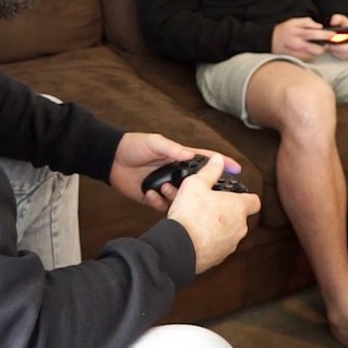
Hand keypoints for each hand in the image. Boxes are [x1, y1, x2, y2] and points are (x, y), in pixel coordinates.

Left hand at [109, 133, 242, 210]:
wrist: (110, 159)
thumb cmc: (134, 146)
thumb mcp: (154, 142)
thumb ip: (172, 149)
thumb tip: (189, 154)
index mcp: (179, 157)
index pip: (205, 161)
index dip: (222, 164)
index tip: (237, 170)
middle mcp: (176, 174)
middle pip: (198, 184)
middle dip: (205, 191)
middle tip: (210, 198)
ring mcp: (166, 187)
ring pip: (182, 199)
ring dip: (176, 197)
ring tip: (164, 189)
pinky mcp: (154, 198)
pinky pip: (163, 206)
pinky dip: (158, 202)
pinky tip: (149, 194)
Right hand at [166, 156, 260, 273]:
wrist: (180, 247)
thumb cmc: (191, 214)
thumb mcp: (196, 184)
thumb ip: (210, 171)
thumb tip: (219, 159)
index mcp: (238, 208)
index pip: (254, 201)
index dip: (246, 197)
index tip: (236, 195)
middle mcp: (239, 227)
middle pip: (238, 216)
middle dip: (224, 211)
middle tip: (207, 205)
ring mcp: (230, 244)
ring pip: (227, 231)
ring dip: (216, 226)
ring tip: (196, 219)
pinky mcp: (218, 258)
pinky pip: (216, 245)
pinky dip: (208, 240)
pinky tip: (192, 234)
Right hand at [271, 17, 327, 60]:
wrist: (270, 41)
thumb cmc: (284, 30)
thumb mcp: (293, 21)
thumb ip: (307, 22)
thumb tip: (319, 26)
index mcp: (298, 33)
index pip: (314, 34)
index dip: (325, 34)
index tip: (333, 34)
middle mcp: (297, 45)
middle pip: (316, 49)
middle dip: (324, 47)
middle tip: (326, 43)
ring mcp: (296, 54)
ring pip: (313, 55)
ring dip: (317, 51)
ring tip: (316, 46)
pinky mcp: (295, 60)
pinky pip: (307, 59)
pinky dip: (310, 55)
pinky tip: (307, 51)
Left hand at [325, 14, 347, 60]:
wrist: (344, 34)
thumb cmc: (345, 25)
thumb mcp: (341, 19)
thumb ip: (337, 18)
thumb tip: (333, 22)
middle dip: (344, 47)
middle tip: (333, 45)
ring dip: (340, 51)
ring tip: (330, 47)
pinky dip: (340, 55)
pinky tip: (334, 51)